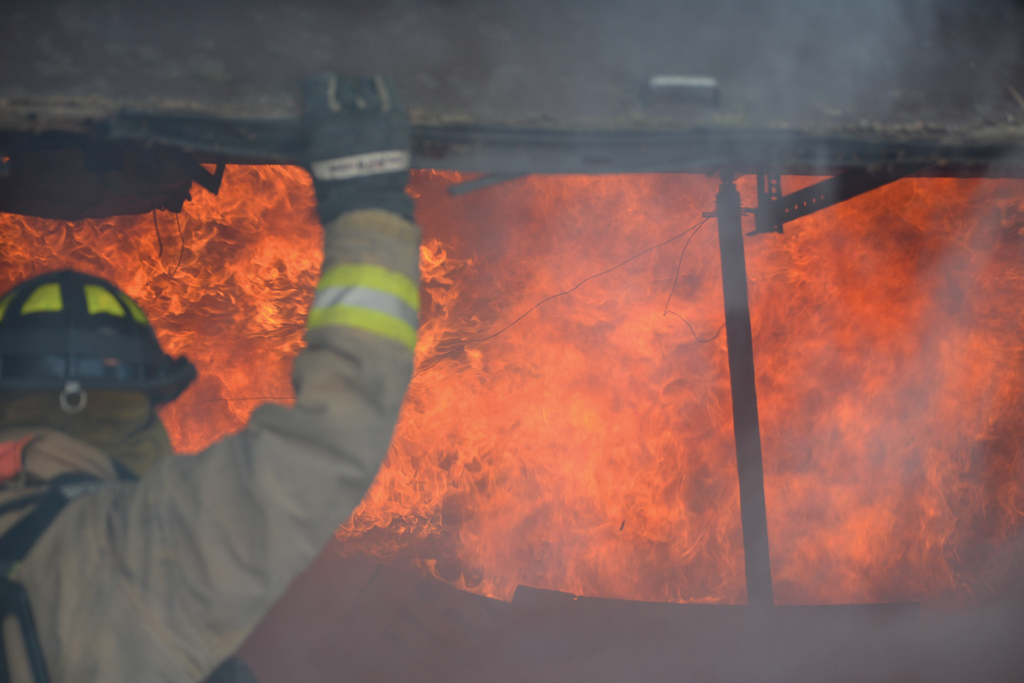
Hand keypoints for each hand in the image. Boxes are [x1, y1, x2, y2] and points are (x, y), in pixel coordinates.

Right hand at [303, 74, 412, 223]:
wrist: (368, 203)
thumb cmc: (335, 186)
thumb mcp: (313, 157)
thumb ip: (314, 133)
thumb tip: (313, 116)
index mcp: (323, 121)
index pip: (319, 86)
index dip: (320, 85)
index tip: (323, 88)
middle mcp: (348, 112)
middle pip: (344, 85)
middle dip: (342, 90)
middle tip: (344, 98)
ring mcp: (374, 114)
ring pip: (365, 86)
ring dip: (361, 89)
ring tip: (361, 96)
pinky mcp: (395, 118)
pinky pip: (388, 89)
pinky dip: (381, 85)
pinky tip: (378, 86)